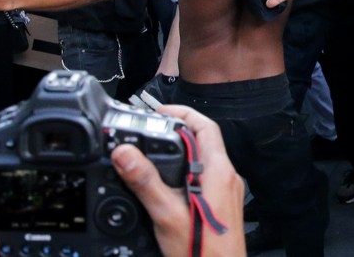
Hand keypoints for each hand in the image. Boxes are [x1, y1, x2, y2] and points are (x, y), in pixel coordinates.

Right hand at [0, 106, 245, 256]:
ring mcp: (227, 192)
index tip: (159, 111)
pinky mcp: (222, 205)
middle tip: (152, 129)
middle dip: (178, 130)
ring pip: (205, 159)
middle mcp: (227, 178)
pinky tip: (170, 183)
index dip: (182, 113)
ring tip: (156, 152)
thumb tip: (125, 153)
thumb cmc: (203, 252)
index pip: (204, 126)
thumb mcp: (166, 214)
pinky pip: (206, 176)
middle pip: (205, 139)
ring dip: (182, 150)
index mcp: (218, 171)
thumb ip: (145, 181)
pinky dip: (187, 170)